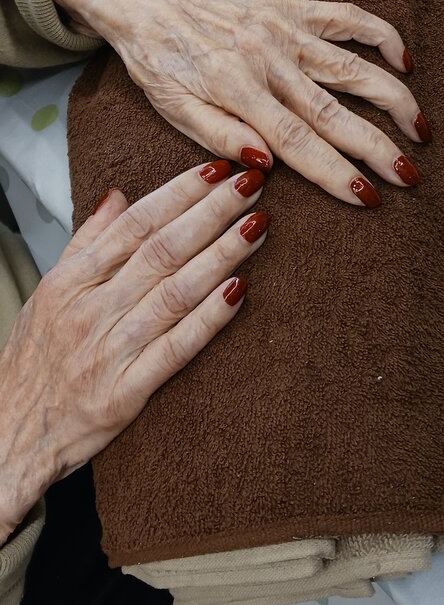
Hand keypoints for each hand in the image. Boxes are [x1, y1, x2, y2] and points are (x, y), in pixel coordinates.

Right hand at [0, 162, 266, 542]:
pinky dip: (209, 319)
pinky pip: (176, 349)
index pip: (135, 223)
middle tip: (252, 184)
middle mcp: (90, 309)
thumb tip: (118, 195)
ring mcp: (109, 351)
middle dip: (212, 212)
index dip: (180, 193)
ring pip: (175, 292)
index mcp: (71, 280)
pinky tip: (240, 290)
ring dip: (221, 256)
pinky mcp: (125, 393)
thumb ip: (87, 241)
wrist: (8, 434)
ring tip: (258, 225)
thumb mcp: (48, 291)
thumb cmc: (32, 361)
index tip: (217, 169)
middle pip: (162, 250)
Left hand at [52, 0, 430, 206]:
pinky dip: (380, 34)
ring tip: (421, 129)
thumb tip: (266, 167)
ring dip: (392, 99)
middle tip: (409, 175)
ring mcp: (284, 30)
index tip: (368, 197)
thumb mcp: (174, 110)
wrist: (149, 3)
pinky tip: (405, 60)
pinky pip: (345, 17)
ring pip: (351, 67)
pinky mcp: (291, 7)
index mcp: (236, 91)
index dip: (335, 173)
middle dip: (376, 147)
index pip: (296, 143)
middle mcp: (267, 59)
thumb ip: (220, 138)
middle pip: (333, 112)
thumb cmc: (161, 64)